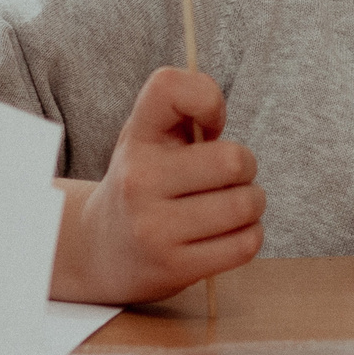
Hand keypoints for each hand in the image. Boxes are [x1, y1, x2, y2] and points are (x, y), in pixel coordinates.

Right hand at [54, 68, 263, 304]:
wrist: (102, 250)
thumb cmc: (142, 182)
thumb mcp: (149, 138)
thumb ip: (182, 110)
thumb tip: (215, 114)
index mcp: (137, 137)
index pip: (170, 87)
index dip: (208, 99)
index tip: (211, 126)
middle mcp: (139, 180)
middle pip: (233, 161)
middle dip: (246, 168)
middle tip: (232, 177)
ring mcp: (154, 227)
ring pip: (245, 206)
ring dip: (252, 204)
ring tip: (233, 206)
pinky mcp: (174, 267)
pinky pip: (244, 244)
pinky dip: (249, 236)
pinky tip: (230, 233)